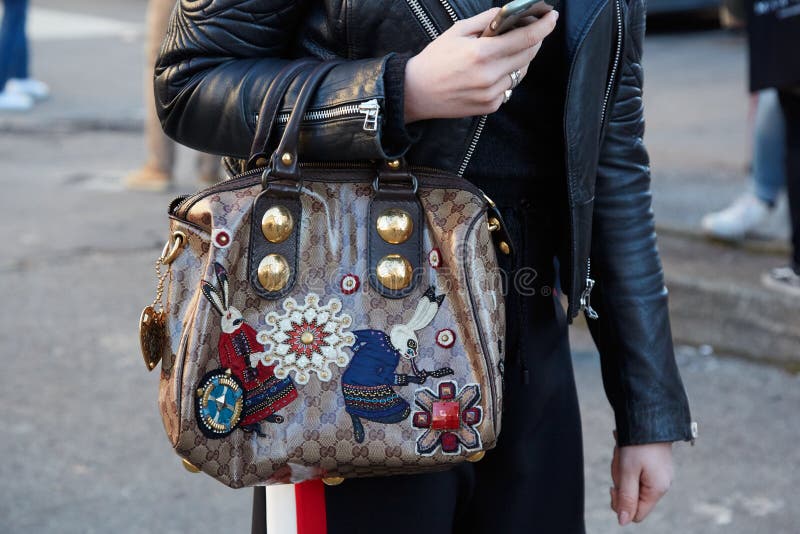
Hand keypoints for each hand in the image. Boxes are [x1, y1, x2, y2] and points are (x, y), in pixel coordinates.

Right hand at [404, 8, 558, 121]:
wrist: (416, 93)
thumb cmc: (435, 59)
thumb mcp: (457, 31)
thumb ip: (487, 20)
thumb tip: (510, 13)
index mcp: (482, 53)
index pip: (526, 38)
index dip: (544, 26)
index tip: (552, 16)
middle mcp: (489, 76)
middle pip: (529, 55)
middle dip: (534, 39)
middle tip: (531, 29)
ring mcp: (491, 94)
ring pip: (521, 72)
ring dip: (520, 58)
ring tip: (506, 50)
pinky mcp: (490, 107)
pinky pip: (509, 87)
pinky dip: (507, 76)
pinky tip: (491, 71)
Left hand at [610, 433, 673, 525]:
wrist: (649, 416)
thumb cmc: (638, 444)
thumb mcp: (627, 472)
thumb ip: (626, 498)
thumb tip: (623, 522)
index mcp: (657, 489)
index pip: (636, 514)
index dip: (621, 504)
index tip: (614, 487)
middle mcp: (661, 484)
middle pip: (633, 497)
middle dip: (621, 482)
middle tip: (620, 462)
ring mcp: (659, 474)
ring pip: (632, 482)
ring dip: (622, 468)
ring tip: (623, 451)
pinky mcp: (655, 465)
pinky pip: (636, 471)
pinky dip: (627, 462)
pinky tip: (626, 449)